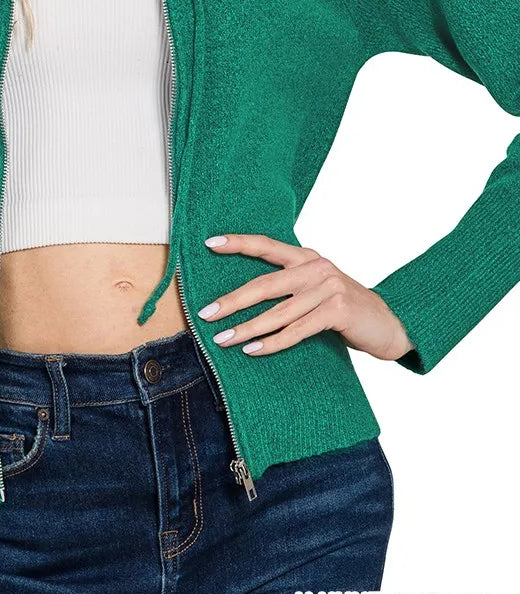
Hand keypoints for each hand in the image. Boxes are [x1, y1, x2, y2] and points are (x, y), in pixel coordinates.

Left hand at [199, 234, 414, 360]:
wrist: (388, 325)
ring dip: (246, 328)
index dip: (238, 243)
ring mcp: (328, 287)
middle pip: (265, 283)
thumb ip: (289, 287)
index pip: (266, 245)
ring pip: (278, 312)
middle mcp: (316, 267)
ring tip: (223, 339)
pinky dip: (272, 343)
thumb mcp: (316, 289)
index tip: (209, 243)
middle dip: (232, 300)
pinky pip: (296, 330)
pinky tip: (253, 350)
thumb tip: (242, 298)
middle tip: (206, 314)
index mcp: (306, 257)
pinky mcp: (337, 310)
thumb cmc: (343, 309)